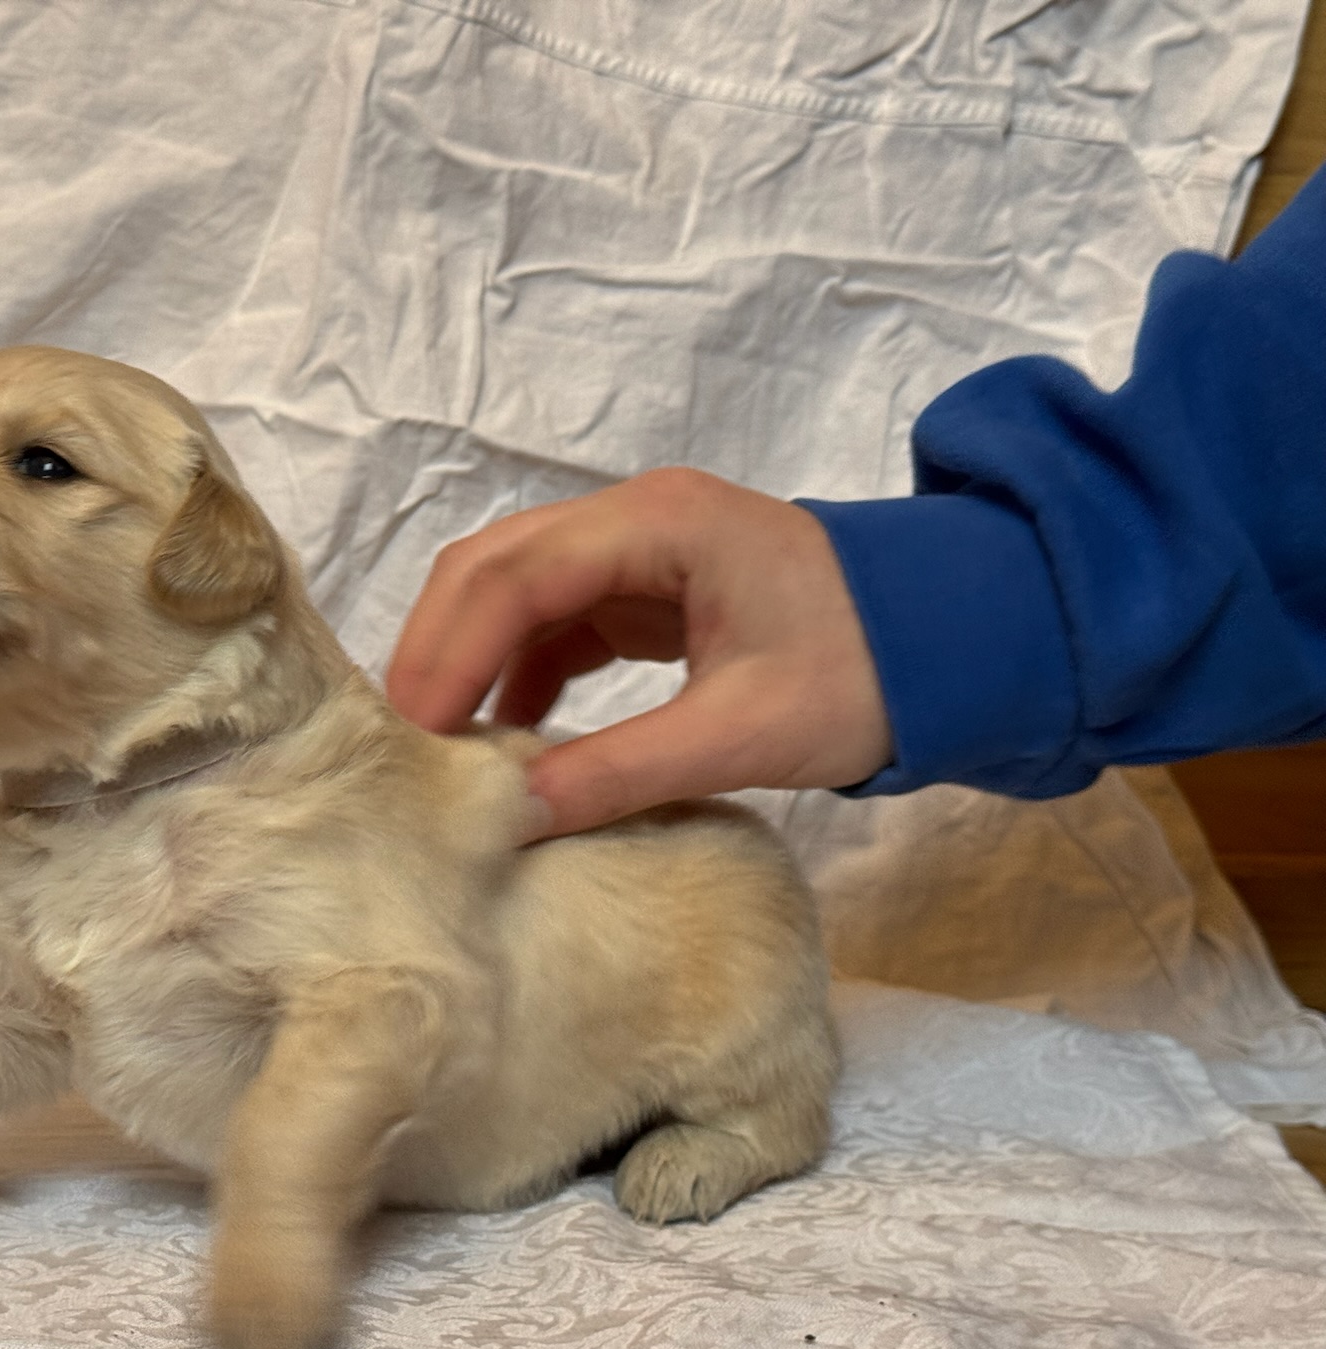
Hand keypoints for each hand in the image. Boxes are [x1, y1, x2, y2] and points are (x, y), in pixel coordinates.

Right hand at [384, 468, 892, 838]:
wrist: (960, 637)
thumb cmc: (868, 670)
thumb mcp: (746, 733)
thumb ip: (622, 771)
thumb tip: (510, 817)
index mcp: (659, 526)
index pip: (515, 576)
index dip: (449, 653)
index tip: (411, 736)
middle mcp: (633, 519)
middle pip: (491, 568)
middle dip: (437, 651)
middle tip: (400, 744)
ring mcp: (635, 550)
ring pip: (510, 590)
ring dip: (467, 661)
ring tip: (436, 749)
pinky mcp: (644, 589)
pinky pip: (551, 622)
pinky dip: (515, 674)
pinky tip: (503, 741)